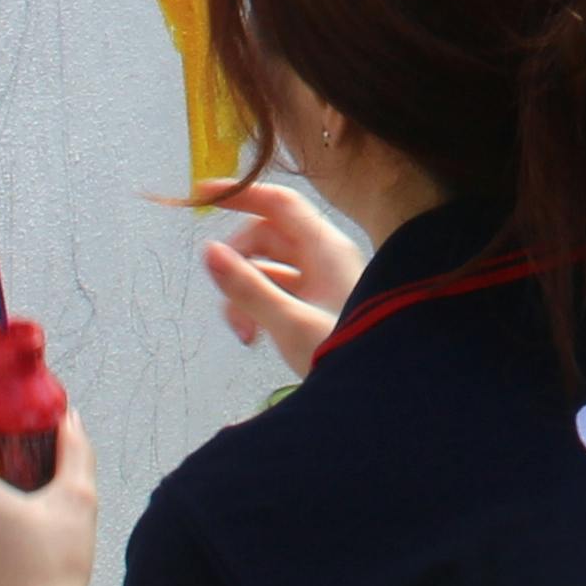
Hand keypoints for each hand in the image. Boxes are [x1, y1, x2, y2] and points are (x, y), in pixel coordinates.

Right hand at [199, 177, 362, 377]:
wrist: (383, 392)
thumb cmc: (345, 354)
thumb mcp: (290, 322)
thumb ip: (248, 288)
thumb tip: (209, 251)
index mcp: (326, 249)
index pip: (279, 204)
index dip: (241, 194)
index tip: (202, 195)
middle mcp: (326, 258)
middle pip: (267, 238)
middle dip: (238, 264)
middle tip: (227, 296)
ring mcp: (322, 281)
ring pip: (269, 268)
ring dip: (246, 293)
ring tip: (245, 333)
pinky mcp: (317, 305)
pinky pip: (279, 291)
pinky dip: (260, 307)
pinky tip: (255, 336)